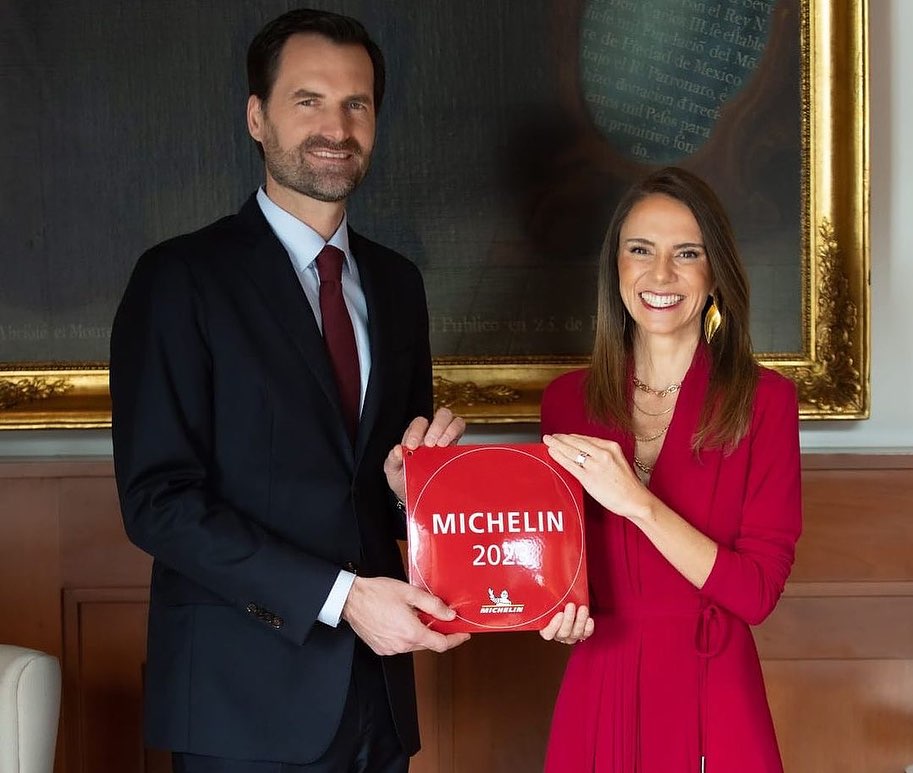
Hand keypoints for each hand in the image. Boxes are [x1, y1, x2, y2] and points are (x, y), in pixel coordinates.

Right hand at [341, 576, 470, 654]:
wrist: (350, 599)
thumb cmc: (376, 593)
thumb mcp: (409, 593)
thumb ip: (432, 605)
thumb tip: (449, 615)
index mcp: (411, 632)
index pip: (441, 643)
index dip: (455, 639)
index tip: (463, 634)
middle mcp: (401, 645)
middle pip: (428, 644)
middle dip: (438, 633)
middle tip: (442, 619)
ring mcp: (390, 649)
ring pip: (414, 645)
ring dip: (421, 633)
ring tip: (417, 615)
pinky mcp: (381, 648)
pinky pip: (401, 645)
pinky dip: (406, 636)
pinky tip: (403, 621)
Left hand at [384, 407, 465, 502]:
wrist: (419, 499)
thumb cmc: (405, 481)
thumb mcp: (393, 472)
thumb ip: (392, 460)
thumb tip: (397, 450)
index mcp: (416, 436)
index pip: (420, 423)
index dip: (417, 431)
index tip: (413, 446)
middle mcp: (433, 435)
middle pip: (441, 416)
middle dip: (437, 427)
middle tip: (431, 444)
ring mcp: (447, 441)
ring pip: (455, 422)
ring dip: (450, 430)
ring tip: (442, 445)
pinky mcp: (457, 451)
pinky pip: (463, 435)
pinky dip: (458, 437)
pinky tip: (451, 450)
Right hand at [539, 603, 593, 644]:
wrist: (567, 603)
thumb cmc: (554, 600)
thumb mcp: (545, 600)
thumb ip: (540, 598)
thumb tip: (529, 585)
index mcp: (546, 629)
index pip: (548, 633)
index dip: (553, 626)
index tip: (559, 614)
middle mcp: (559, 635)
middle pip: (563, 633)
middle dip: (569, 619)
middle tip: (571, 605)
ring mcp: (571, 636)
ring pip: (576, 633)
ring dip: (580, 620)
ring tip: (582, 608)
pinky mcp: (582, 634)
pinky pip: (586, 634)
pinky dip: (588, 627)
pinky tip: (589, 619)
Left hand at [542, 433, 652, 521]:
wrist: (636, 500)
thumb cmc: (627, 485)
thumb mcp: (618, 462)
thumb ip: (603, 456)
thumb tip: (585, 454)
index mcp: (612, 447)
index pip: (586, 439)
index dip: (571, 437)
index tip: (563, 436)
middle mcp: (603, 453)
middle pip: (576, 442)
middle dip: (560, 439)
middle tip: (550, 436)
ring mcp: (596, 465)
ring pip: (571, 451)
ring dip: (557, 445)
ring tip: (548, 442)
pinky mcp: (589, 478)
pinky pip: (570, 465)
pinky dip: (559, 457)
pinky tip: (553, 453)